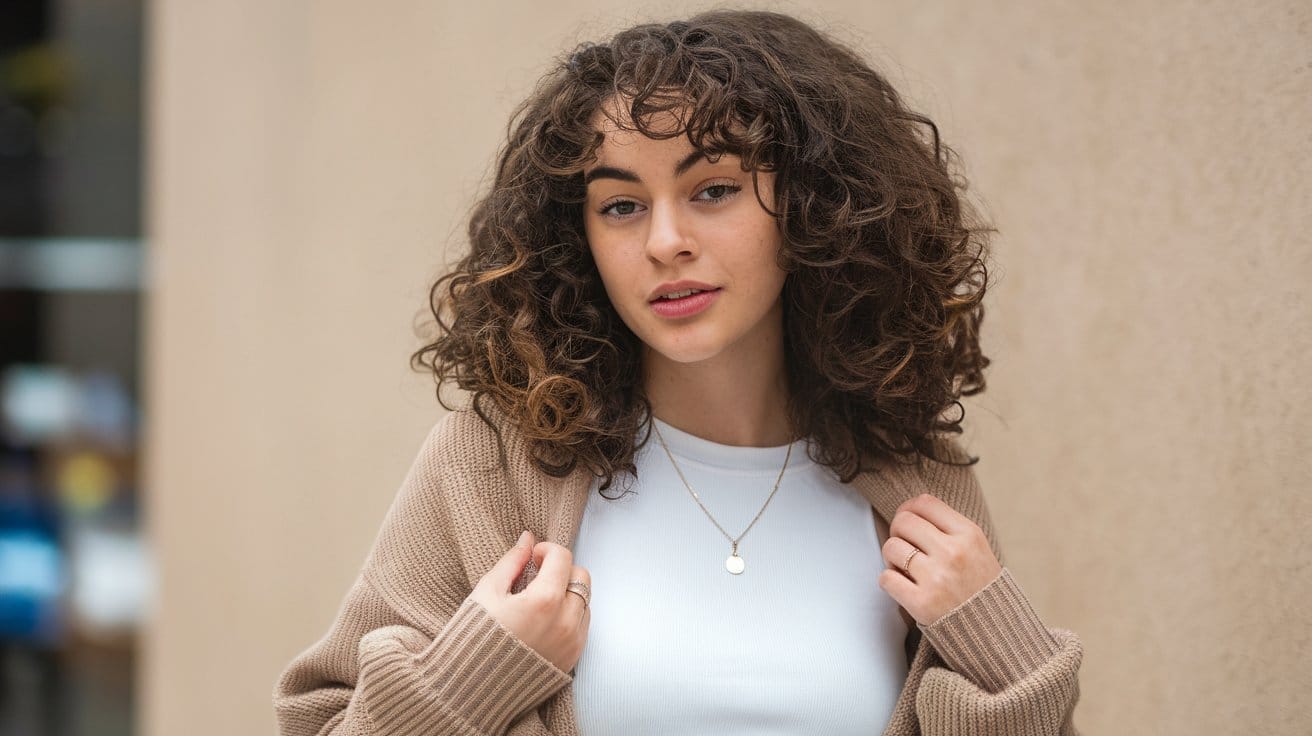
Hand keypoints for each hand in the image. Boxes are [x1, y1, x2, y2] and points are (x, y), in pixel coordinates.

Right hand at [467, 530, 591, 673]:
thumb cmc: (475, 639)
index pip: (562, 557)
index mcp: (544, 601)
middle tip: (538, 576)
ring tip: (539, 601)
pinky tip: (544, 620)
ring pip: (585, 600)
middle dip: (562, 570)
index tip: (532, 557)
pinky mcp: (573, 657)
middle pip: (581, 576)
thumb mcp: (487, 592)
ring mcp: (572, 641)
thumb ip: (512, 561)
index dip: (546, 550)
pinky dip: (569, 615)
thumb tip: (527, 539)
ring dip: (567, 593)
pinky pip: (582, 624)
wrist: (474, 689)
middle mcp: (565, 621)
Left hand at [877, 493, 1002, 626]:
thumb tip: (908, 511)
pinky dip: (889, 581)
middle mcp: (953, 552)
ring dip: (891, 558)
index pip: (925, 503)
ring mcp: (937, 578)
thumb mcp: (977, 549)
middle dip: (897, 532)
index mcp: (969, 535)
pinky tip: (903, 587)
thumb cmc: (981, 589)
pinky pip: (886, 578)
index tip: (907, 521)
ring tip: (905, 568)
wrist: (996, 635)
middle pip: (903, 521)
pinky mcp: (922, 603)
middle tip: (905, 546)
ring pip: (891, 547)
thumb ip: (948, 529)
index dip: (909, 509)